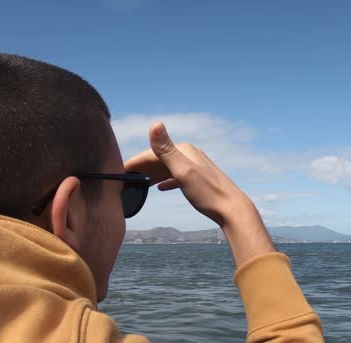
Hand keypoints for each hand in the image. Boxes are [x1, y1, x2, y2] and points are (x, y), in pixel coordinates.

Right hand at [124, 122, 251, 226]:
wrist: (232, 210)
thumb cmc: (207, 193)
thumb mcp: (183, 171)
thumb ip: (166, 149)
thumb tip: (154, 123)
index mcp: (184, 150)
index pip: (152, 152)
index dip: (134, 161)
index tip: (118, 170)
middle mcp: (189, 154)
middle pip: (159, 159)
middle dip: (141, 168)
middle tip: (123, 179)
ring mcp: (195, 166)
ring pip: (167, 167)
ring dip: (151, 174)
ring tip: (137, 183)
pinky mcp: (199, 179)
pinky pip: (176, 176)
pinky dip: (166, 180)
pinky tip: (161, 188)